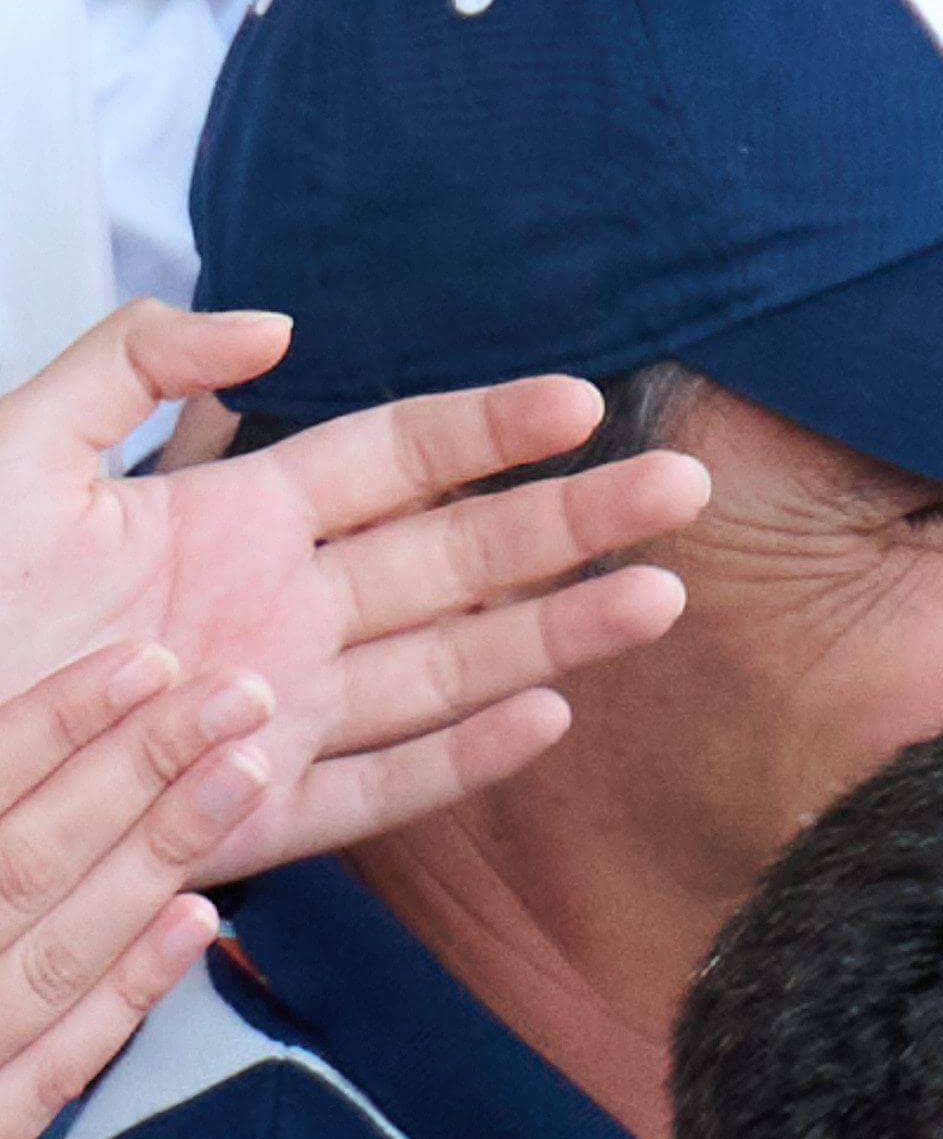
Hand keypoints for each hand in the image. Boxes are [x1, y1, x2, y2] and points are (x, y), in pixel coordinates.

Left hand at [0, 301, 709, 876]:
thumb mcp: (12, 452)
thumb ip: (128, 366)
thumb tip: (274, 329)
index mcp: (228, 520)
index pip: (393, 460)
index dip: (489, 430)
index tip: (580, 403)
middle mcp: (280, 611)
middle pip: (457, 559)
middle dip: (573, 522)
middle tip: (680, 490)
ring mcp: (280, 713)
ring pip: (451, 666)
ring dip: (559, 634)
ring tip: (659, 599)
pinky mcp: (253, 809)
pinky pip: (378, 787)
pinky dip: (461, 758)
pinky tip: (545, 720)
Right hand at [0, 633, 296, 1138]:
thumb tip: (22, 751)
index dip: (56, 721)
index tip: (152, 660)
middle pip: (25, 858)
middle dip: (138, 771)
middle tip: (242, 697)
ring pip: (53, 951)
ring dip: (155, 860)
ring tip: (244, 773)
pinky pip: (51, 1062)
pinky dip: (125, 990)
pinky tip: (200, 920)